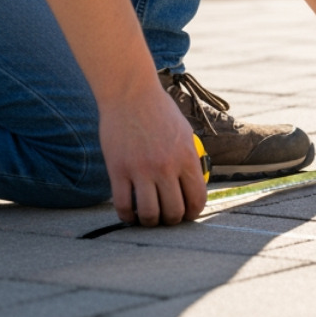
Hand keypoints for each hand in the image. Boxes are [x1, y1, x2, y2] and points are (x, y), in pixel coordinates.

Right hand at [98, 83, 206, 225]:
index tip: (187, 215)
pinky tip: (129, 214)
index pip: (197, 198)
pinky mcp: (118, 170)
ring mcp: (141, 170)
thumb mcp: (184, 133)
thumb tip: (193, 182)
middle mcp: (166, 167)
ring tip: (148, 218)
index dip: (193, 213)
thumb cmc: (159, 111)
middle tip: (166, 218)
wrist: (131, 94)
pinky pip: (123, 205)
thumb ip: (188, 158)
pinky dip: (127, 216)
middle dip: (172, 221)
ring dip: (150, 222)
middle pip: (174, 212)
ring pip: (150, 214)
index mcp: (186, 158)